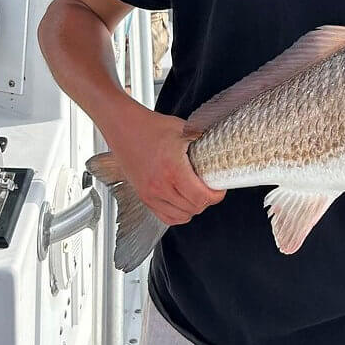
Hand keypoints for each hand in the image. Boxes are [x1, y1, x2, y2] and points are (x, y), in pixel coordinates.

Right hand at [109, 109, 224, 226]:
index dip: (216, 195)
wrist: (124, 128)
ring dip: (193, 208)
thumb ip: (202, 138)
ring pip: (181, 216)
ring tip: (197, 195)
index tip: (220, 188)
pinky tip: (183, 203)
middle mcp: (160, 186)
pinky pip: (165, 217)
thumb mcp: (182, 129)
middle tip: (211, 188)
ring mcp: (150, 194)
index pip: (201, 197)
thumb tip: (219, 142)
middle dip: (207, 200)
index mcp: (173, 169)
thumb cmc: (150, 127)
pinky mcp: (144, 197)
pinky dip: (178, 214)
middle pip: (193, 208)